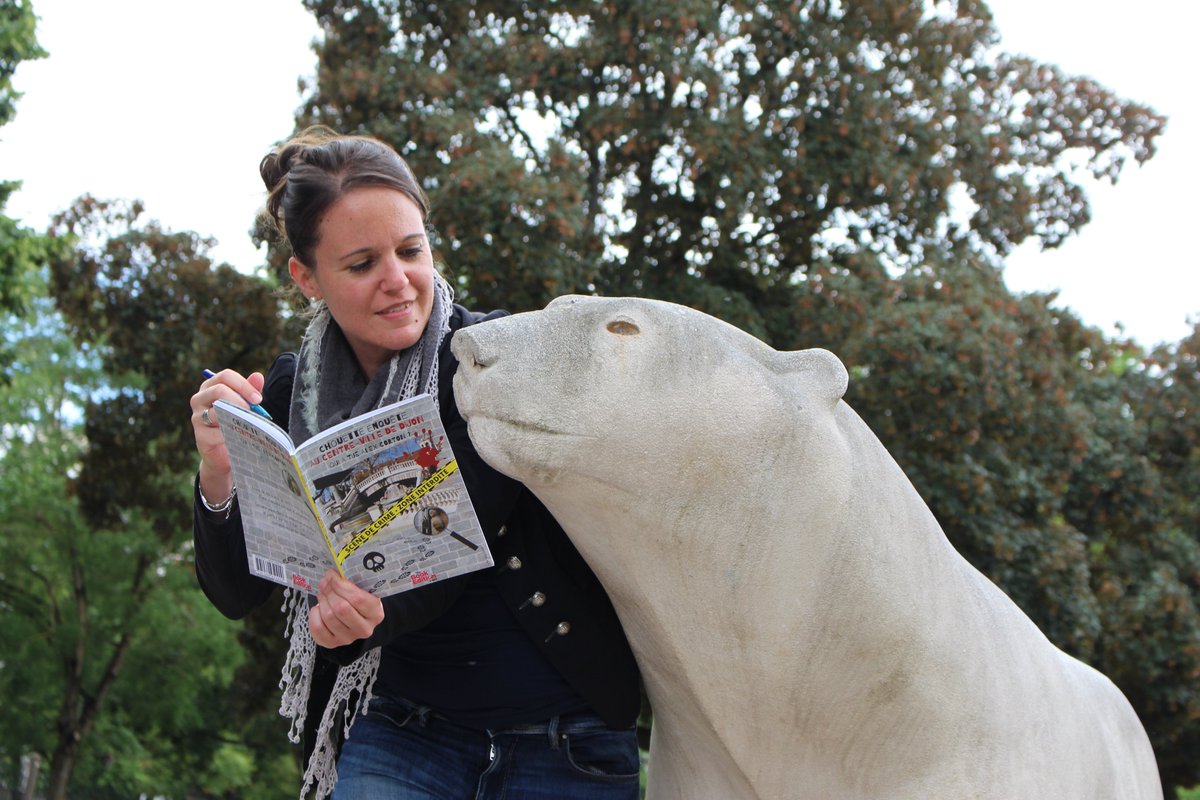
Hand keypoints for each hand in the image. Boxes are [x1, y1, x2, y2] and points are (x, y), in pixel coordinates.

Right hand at [190, 368, 265, 499]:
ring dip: (238, 417)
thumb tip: (258, 376)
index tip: (259, 399)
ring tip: (250, 424)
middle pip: (219, 390)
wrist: (226, 454)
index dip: (244, 385)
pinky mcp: (200, 436)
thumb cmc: (235, 424)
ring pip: (218, 410)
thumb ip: (250, 391)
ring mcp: (197, 417)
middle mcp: (199, 399)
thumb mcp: (244, 406)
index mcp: (210, 387)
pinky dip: (233, 434)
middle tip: (254, 411)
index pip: (225, 376)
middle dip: (241, 399)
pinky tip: (242, 438)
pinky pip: (219, 432)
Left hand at [310, 570, 384, 647]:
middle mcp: (364, 629)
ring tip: (321, 591)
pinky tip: (318, 607)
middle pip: (341, 608)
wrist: (357, 620)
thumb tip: (331, 574)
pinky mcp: (332, 643)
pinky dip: (314, 615)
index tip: (331, 574)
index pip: (357, 599)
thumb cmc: (359, 601)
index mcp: (376, 614)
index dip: (340, 585)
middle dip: (329, 591)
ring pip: (328, 617)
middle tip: (324, 581)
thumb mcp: (363, 591)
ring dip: (322, 600)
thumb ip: (351, 584)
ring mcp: (348, 639)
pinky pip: (318, 628)